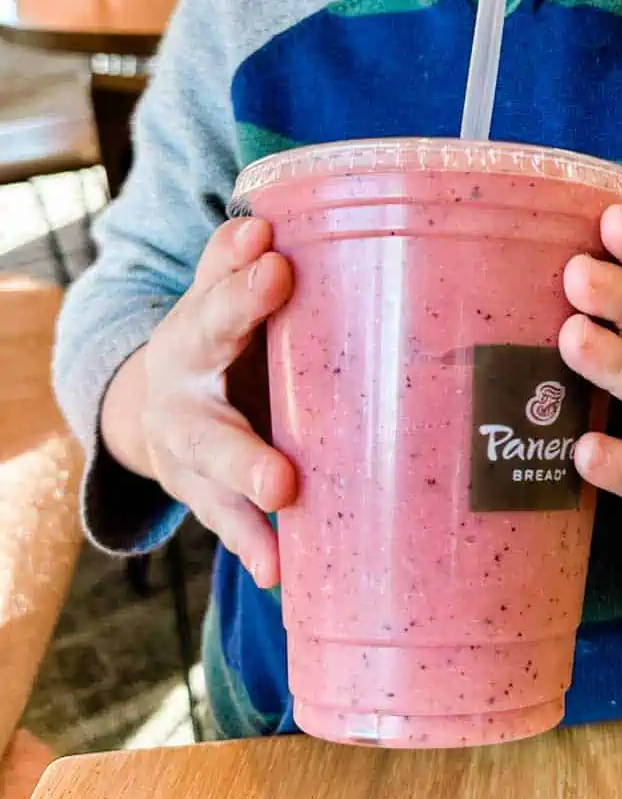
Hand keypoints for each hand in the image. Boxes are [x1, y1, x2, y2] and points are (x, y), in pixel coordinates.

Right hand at [100, 219, 296, 587]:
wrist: (159, 404)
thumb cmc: (217, 337)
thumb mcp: (214, 296)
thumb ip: (234, 266)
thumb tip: (265, 226)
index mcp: (191, 343)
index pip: (216, 312)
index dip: (243, 292)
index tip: (277, 266)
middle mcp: (184, 411)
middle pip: (210, 435)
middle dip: (243, 454)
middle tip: (282, 475)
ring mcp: (194, 465)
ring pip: (217, 492)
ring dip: (249, 508)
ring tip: (285, 521)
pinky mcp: (212, 502)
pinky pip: (233, 528)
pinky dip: (256, 549)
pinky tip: (282, 572)